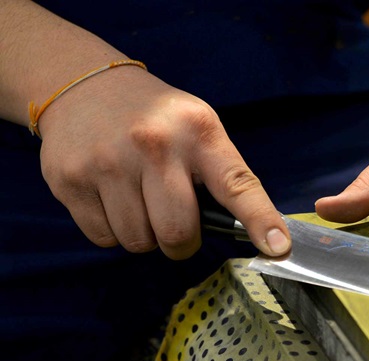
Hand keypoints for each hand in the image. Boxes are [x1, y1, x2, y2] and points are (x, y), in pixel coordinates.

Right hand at [37, 65, 289, 258]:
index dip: (261, 221)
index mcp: (198, 132)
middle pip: (177, 233)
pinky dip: (113, 233)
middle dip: (182, 243)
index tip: (278, 248)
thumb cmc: (156, 118)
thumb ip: (222, 174)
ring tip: (140, 202)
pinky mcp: (69, 180)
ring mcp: (107, 163)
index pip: (238, 184)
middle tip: (178, 225)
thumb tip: (252, 234)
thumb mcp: (198, 127)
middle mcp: (153, 146)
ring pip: (138, 242)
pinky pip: (104, 239)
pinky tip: (113, 200)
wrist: (83, 85)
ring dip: (145, 237)